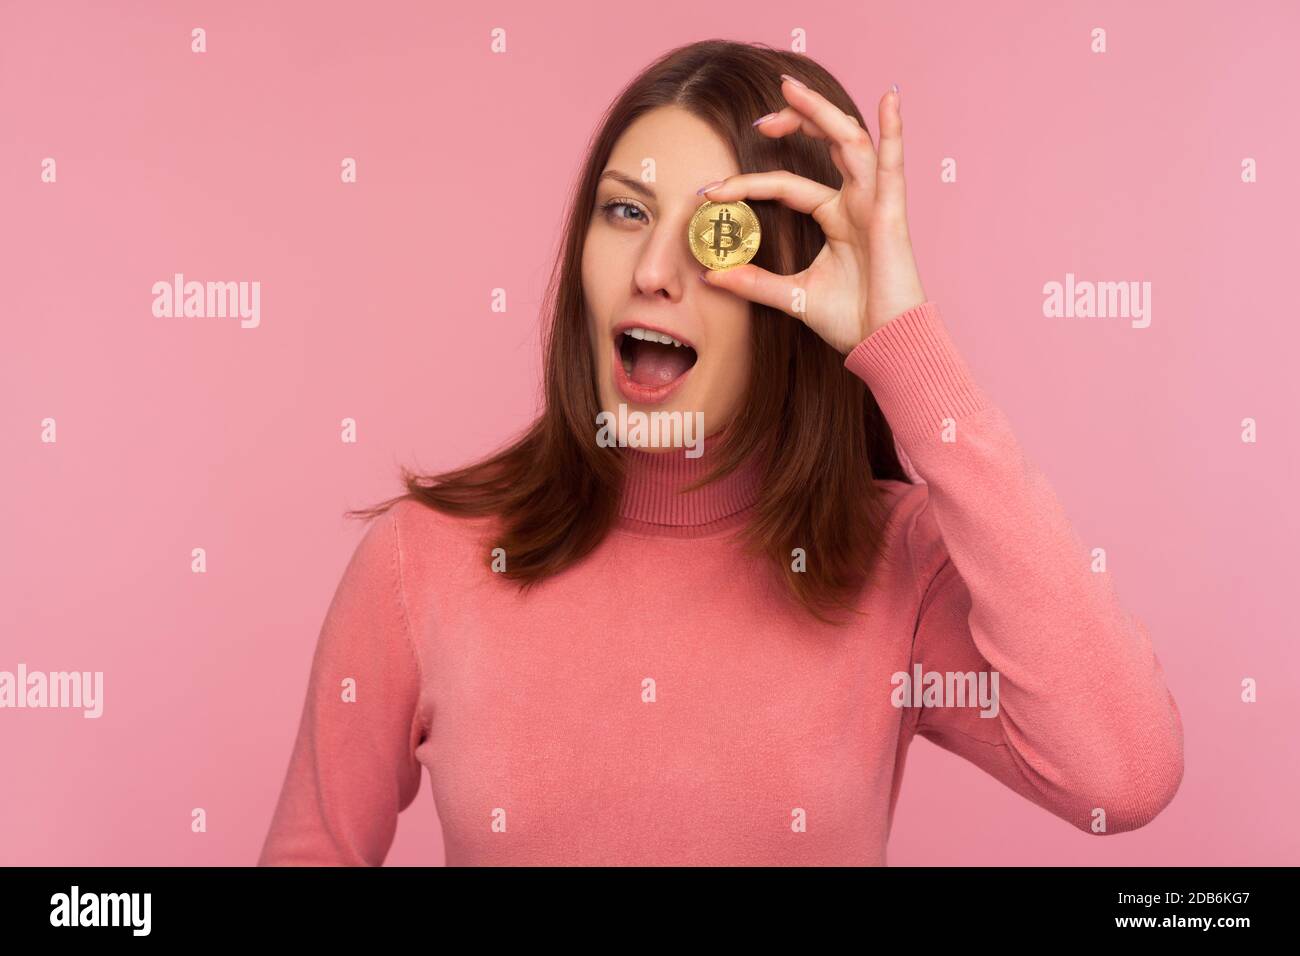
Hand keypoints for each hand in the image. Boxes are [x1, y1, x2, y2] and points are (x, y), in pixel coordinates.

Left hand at [697, 76, 926, 354]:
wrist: (885, 346)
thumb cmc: (853, 322)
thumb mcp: (793, 297)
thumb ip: (754, 282)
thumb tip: (711, 275)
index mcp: (836, 218)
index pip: (787, 185)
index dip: (749, 183)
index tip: (710, 191)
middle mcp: (856, 203)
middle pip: (826, 145)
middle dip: (794, 122)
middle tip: (758, 119)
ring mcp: (875, 204)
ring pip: (850, 142)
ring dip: (821, 113)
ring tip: (791, 90)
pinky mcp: (891, 214)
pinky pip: (892, 165)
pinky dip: (893, 131)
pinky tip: (889, 99)